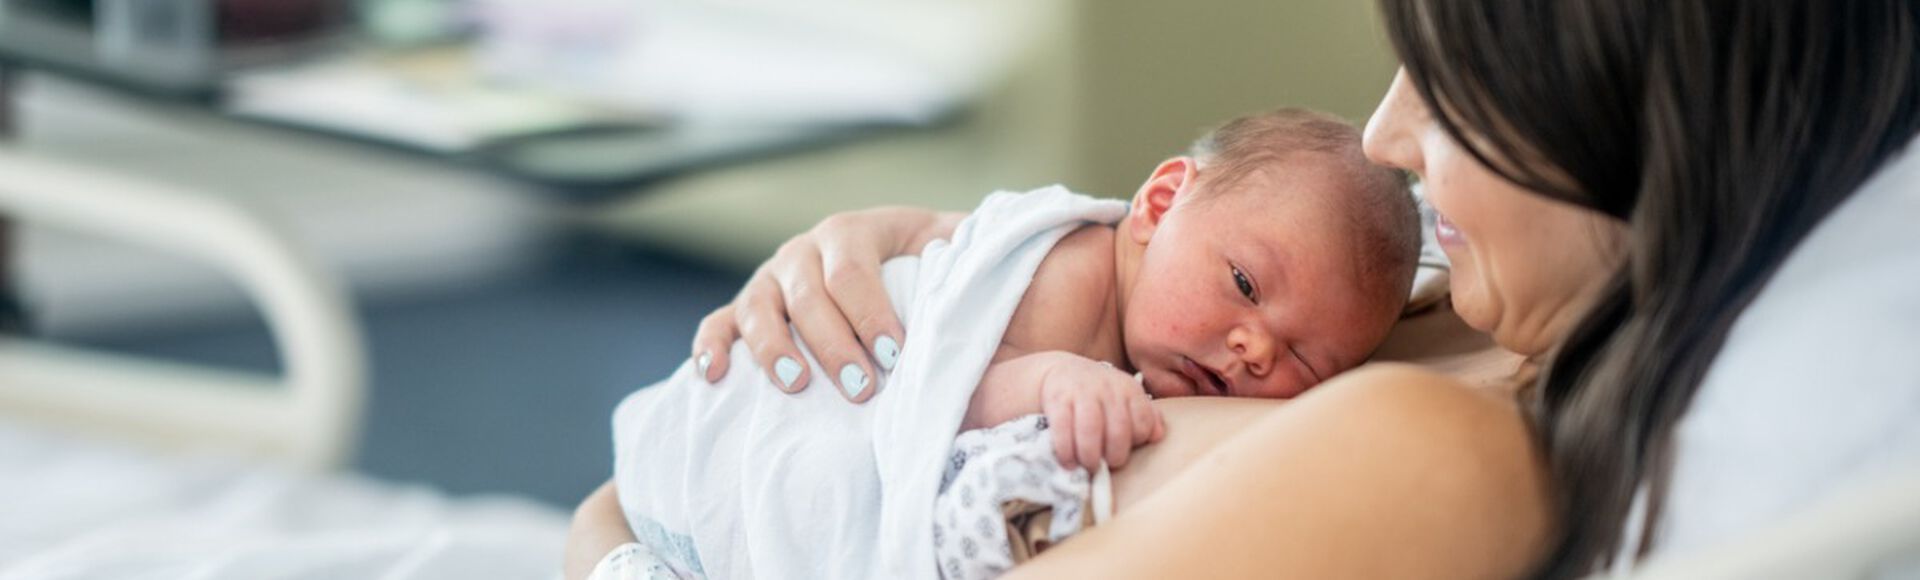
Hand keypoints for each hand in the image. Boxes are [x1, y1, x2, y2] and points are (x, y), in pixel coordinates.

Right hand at [691, 207, 962, 402]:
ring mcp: (770, 279)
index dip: (871, 314)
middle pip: (807, 296)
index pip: (853, 271)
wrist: (888, 260)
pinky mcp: (746, 309)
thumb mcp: (950, 243)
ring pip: (759, 308)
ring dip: (773, 349)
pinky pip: (719, 323)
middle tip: (862, 388)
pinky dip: (710, 346)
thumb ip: (968, 245)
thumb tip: (993, 250)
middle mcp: (803, 251)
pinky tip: (713, 376)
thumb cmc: (926, 262)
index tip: (896, 355)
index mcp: (853, 231)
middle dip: (834, 344)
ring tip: (796, 385)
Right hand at [1040, 360, 1165, 469]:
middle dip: (1115, 455)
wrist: (1063, 373)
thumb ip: (1146, 416)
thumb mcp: (1126, 398)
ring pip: (1091, 429)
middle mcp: (1108, 388)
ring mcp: (1082, 392)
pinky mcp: (1058, 400)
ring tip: (1088, 466)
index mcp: (1129, 389)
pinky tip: (1068, 462)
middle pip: (1119, 429)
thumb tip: (1158, 436)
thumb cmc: (1100, 395)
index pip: (1143, 421)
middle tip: (1107, 465)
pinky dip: (1066, 450)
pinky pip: (1063, 429)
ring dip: (1090, 455)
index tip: (1126, 450)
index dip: (1136, 442)